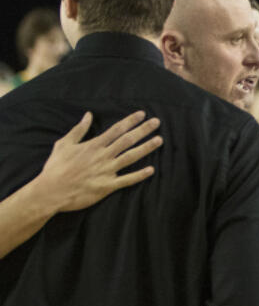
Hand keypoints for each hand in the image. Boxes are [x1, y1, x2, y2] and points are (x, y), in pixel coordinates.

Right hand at [38, 111, 162, 212]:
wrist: (51, 191)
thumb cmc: (55, 167)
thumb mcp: (64, 144)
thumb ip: (78, 130)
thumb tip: (88, 115)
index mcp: (93, 145)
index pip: (116, 129)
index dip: (130, 121)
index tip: (142, 114)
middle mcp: (103, 156)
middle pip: (127, 140)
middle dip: (143, 130)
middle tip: (156, 122)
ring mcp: (106, 171)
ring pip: (131, 157)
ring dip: (146, 148)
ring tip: (160, 140)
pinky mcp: (107, 186)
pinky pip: (127, 180)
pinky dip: (140, 175)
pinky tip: (152, 170)